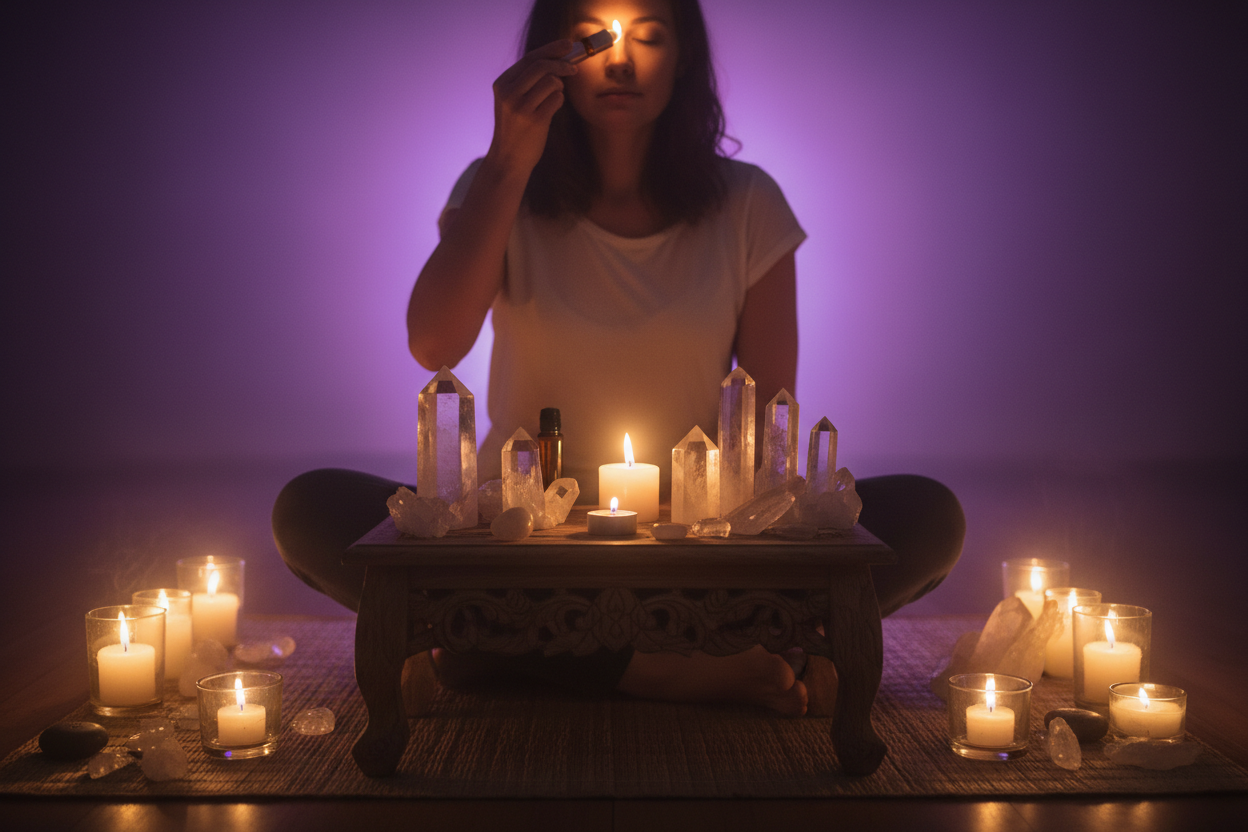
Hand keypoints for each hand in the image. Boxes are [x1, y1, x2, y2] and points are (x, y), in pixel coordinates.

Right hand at [487, 40, 577, 175]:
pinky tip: (551, 110)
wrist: (508, 160)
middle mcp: (508, 93)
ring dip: (559, 87)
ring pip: (551, 81)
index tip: (569, 44)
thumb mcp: (513, 101)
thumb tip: (558, 60)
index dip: (552, 49)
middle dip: (562, 64)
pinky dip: (559, 101)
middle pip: (542, 66)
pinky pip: (557, 99)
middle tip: (574, 69)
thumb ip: (528, 81)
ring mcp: (520, 107)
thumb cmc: (516, 129)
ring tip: (553, 98)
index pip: (530, 58)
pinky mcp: (534, 120)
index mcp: (502, 84)